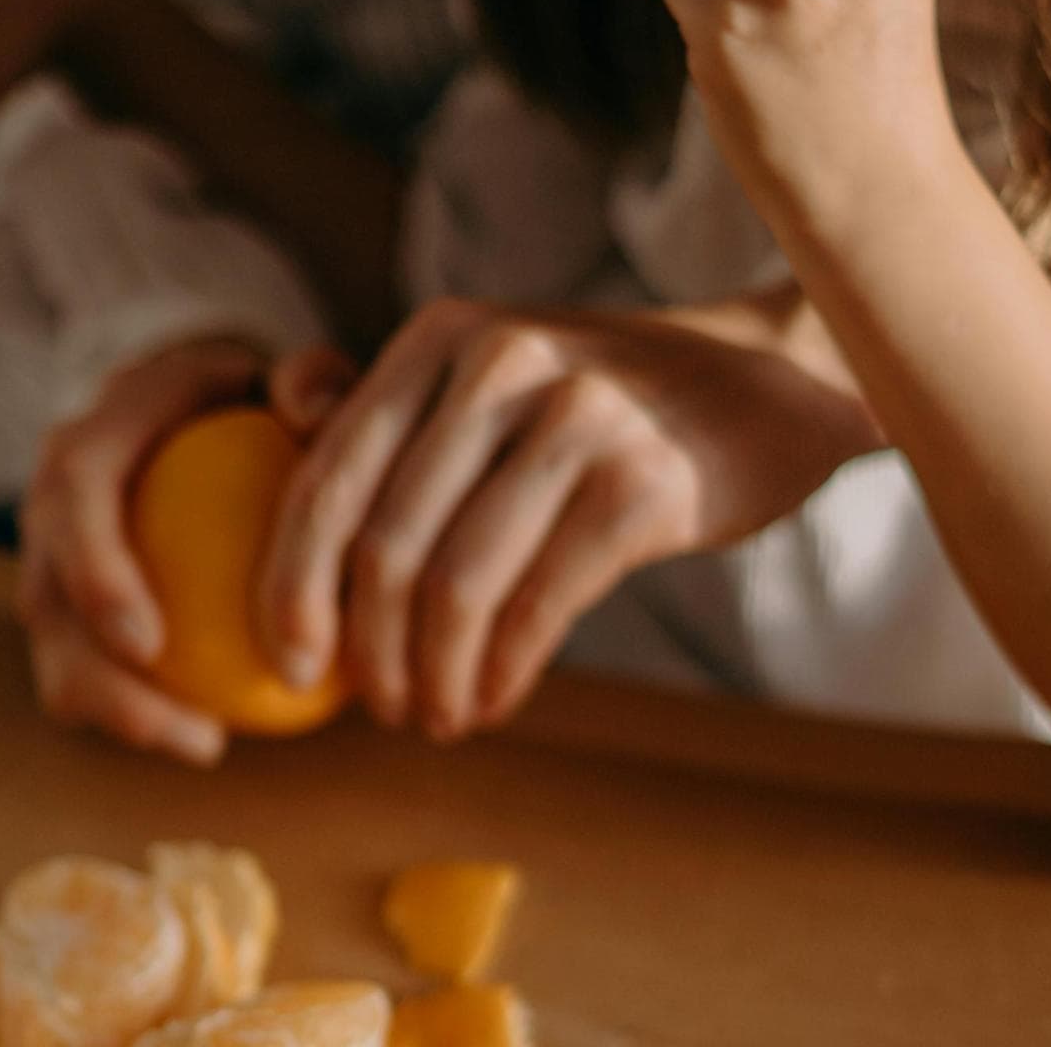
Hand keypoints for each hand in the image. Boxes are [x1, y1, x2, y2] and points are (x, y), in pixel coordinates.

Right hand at [17, 336, 276, 764]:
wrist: (179, 410)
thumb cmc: (243, 398)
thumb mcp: (281, 371)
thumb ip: (308, 380)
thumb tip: (316, 413)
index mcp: (90, 439)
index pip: (76, 500)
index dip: (97, 575)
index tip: (150, 642)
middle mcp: (50, 507)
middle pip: (46, 604)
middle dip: (103, 681)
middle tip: (194, 730)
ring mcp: (52, 566)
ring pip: (58, 656)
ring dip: (120, 714)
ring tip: (207, 744)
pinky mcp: (70, 613)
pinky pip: (89, 675)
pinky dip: (138, 712)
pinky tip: (213, 733)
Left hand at [254, 297, 876, 741]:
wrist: (768, 380)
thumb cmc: (604, 397)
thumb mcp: (492, 367)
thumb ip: (391, 404)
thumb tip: (282, 419)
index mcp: (438, 336)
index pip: (328, 475)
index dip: (289, 585)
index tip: (290, 665)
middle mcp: (498, 362)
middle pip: (383, 544)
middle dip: (367, 653)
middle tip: (382, 709)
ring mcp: (574, 418)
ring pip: (454, 587)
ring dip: (433, 678)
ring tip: (438, 715)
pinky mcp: (638, 484)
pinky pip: (534, 608)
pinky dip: (499, 673)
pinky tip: (492, 698)